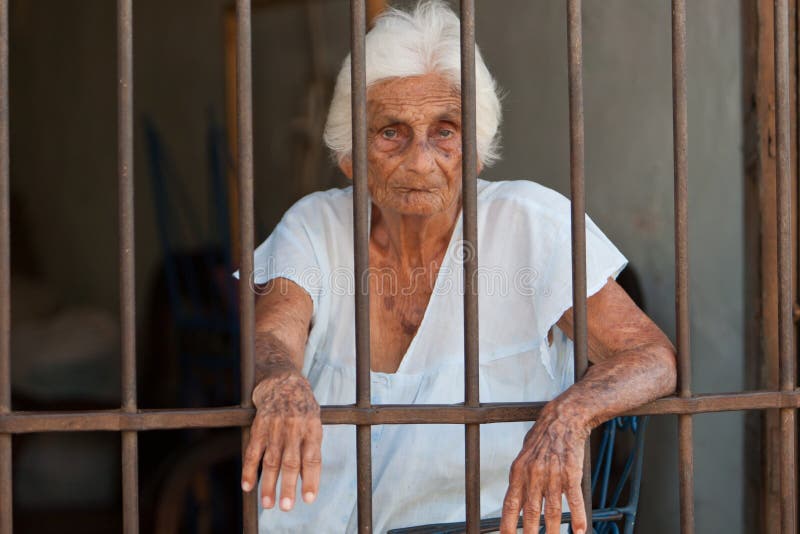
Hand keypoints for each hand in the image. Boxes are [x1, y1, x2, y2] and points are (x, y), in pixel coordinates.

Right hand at [241, 370, 322, 510]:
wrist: (282, 381)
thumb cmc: (303, 406)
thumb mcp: (314, 422)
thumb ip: (311, 447)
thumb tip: (305, 478)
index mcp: (311, 428)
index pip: (312, 458)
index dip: (311, 479)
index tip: (309, 499)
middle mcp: (293, 428)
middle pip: (290, 462)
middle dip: (288, 486)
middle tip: (286, 507)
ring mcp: (275, 427)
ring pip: (271, 460)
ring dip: (268, 484)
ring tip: (268, 504)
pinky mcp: (259, 426)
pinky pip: (253, 451)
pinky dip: (249, 470)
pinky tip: (247, 486)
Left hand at [499, 404, 589, 533]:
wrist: (563, 419)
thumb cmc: (542, 436)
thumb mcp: (523, 455)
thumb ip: (520, 478)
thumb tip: (517, 500)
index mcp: (519, 471)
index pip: (511, 503)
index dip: (507, 523)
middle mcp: (534, 475)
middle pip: (531, 512)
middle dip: (529, 532)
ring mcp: (554, 476)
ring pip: (553, 511)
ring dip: (553, 531)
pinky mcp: (572, 475)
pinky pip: (575, 501)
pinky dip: (578, 518)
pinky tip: (579, 531)